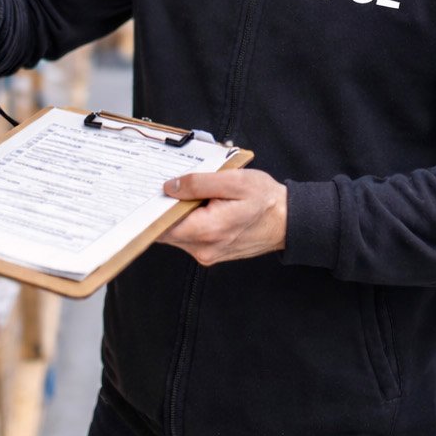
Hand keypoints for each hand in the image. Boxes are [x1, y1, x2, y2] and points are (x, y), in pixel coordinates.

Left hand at [157, 169, 286, 265]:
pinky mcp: (210, 253)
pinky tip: (199, 205)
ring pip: (176, 235)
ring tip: (189, 194)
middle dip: (164, 209)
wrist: (287, 221)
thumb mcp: (234, 181)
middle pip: (166, 231)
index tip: (149, 193)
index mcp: (208, 230)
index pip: (162, 226)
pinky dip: (188, 222)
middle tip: (169, 186)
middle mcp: (204, 248)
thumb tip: (170, 187)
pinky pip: (188, 238)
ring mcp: (207, 254)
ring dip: (177, 215)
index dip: (152, 209)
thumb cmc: (265, 200)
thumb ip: (199, 183)